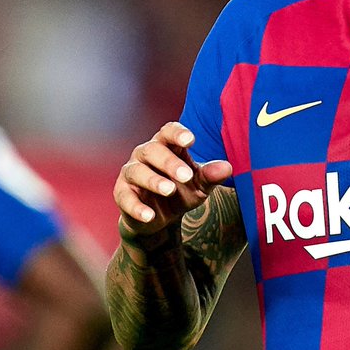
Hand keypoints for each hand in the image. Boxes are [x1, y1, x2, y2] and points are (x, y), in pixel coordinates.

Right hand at [112, 121, 232, 235]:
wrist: (160, 217)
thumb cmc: (182, 191)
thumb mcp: (199, 185)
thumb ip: (211, 175)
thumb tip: (227, 168)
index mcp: (167, 146)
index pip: (169, 131)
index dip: (178, 133)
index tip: (190, 140)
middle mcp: (146, 154)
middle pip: (153, 150)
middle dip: (169, 162)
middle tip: (186, 176)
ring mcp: (132, 173)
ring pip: (137, 171)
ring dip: (153, 180)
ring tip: (170, 190)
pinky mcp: (122, 194)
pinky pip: (126, 198)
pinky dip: (137, 207)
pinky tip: (150, 216)